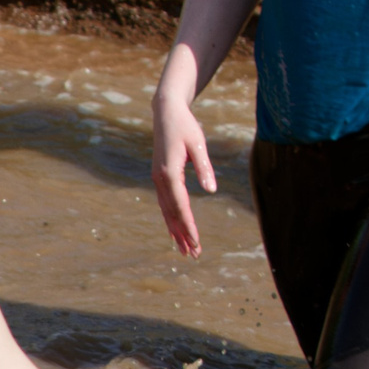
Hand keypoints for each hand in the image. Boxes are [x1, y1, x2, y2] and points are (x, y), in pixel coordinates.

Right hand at [150, 86, 216, 258]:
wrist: (166, 113)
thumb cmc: (185, 126)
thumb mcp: (199, 144)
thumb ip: (205, 167)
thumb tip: (211, 190)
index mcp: (169, 173)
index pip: (180, 206)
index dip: (189, 226)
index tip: (196, 242)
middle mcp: (160, 180)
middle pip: (172, 214)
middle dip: (183, 235)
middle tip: (193, 255)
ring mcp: (158, 180)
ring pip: (167, 212)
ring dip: (176, 231)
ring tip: (186, 250)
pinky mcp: (160, 178)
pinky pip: (166, 204)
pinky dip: (171, 220)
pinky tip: (177, 231)